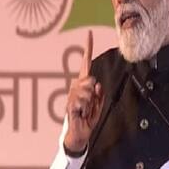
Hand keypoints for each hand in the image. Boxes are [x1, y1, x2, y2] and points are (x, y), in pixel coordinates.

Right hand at [64, 31, 104, 152]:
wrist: (80, 134)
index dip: (87, 49)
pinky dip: (84, 106)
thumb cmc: (88, 118)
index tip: (88, 34)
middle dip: (92, 89)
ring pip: (85, 89)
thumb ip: (99, 94)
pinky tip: (81, 111)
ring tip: (85, 109)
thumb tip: (96, 84)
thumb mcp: (99, 105)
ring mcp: (72, 95)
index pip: (85, 64)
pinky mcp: (69, 105)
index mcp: (84, 85)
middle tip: (90, 102)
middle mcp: (76, 87)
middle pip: (88, 78)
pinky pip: (80, 100)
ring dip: (89, 100)